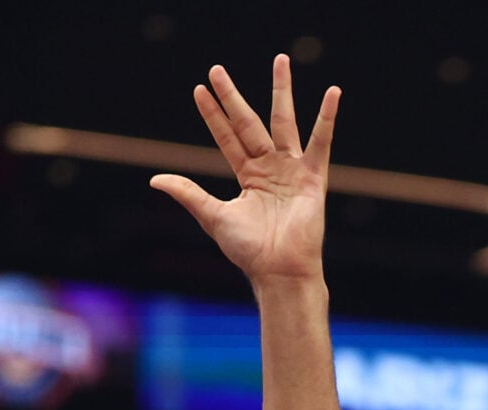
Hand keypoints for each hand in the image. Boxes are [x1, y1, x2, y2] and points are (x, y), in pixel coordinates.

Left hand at [150, 54, 339, 289]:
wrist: (279, 271)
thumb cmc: (250, 251)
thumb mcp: (213, 217)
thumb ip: (188, 193)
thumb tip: (154, 179)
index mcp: (248, 176)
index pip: (227, 137)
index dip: (213, 114)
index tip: (199, 90)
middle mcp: (269, 168)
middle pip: (249, 122)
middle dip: (233, 96)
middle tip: (217, 69)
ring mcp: (292, 170)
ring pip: (283, 122)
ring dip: (282, 91)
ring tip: (281, 60)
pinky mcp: (313, 177)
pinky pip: (321, 142)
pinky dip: (327, 118)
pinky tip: (333, 93)